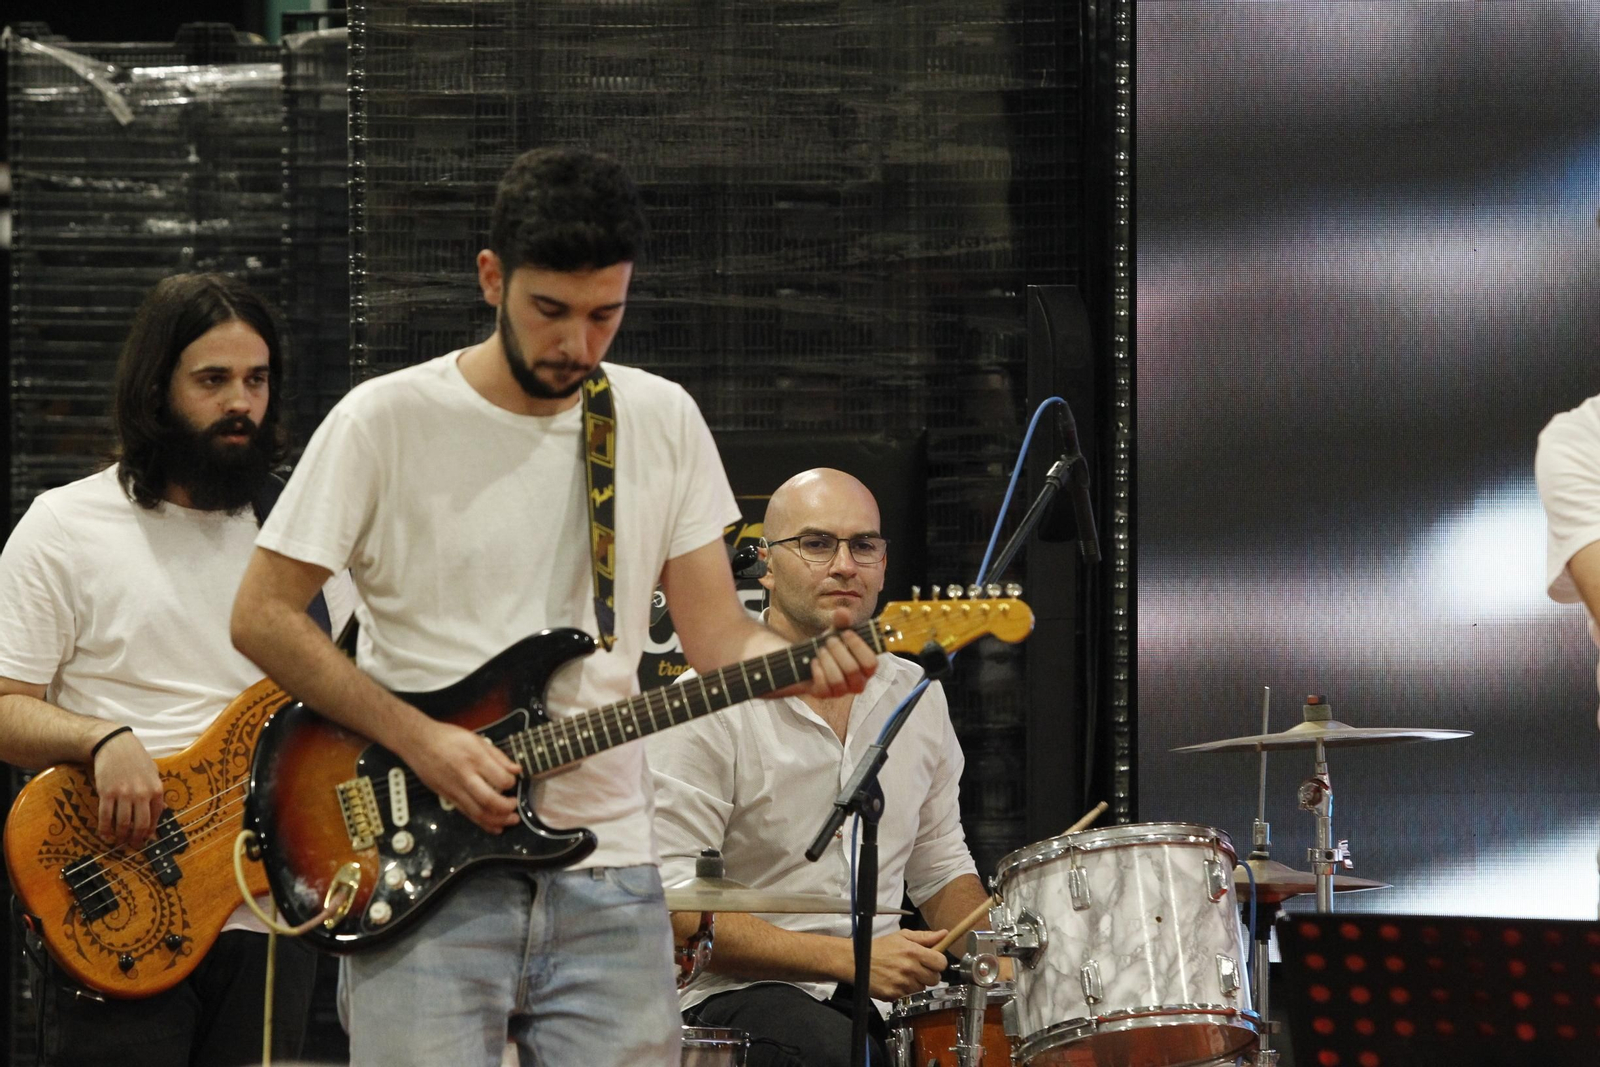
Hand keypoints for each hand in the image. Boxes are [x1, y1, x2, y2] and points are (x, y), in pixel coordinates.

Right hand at [91, 729, 164, 848]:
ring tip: (118, 841)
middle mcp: (142, 793)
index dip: (150, 831)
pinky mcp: (107, 793)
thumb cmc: (136, 758)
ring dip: (120, 836)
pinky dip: (105, 829)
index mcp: (156, 789)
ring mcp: (124, 794)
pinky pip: (106, 817)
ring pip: (122, 823)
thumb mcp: (154, 772)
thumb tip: (164, 809)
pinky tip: (104, 835)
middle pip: (140, 824)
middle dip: (137, 839)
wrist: (114, 745)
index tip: (146, 839)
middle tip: (133, 845)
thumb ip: (157, 791)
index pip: (156, 816)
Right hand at [399, 718, 521, 832]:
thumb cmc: (448, 738)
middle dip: (507, 808)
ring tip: (511, 821)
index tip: (514, 781)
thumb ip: (498, 756)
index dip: (512, 783)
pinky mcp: (448, 797)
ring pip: (478, 813)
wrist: (418, 743)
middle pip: (490, 800)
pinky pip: (468, 814)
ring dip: (498, 821)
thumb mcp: (476, 739)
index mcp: (475, 759)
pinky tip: (495, 826)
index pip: (501, 779)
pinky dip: (483, 823)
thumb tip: (517, 770)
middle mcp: (465, 776)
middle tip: (515, 806)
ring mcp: (455, 789)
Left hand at [808, 607, 877, 697]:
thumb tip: (843, 612)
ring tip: (820, 650)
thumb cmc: (827, 647)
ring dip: (827, 660)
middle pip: (852, 670)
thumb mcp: (835, 632)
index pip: (871, 663)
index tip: (846, 633)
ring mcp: (841, 691)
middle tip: (829, 640)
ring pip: (838, 679)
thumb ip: (841, 623)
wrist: (803, 660)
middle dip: (838, 651)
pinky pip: (823, 686)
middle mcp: (857, 682)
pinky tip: (813, 662)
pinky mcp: (824, 695)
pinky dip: (817, 670)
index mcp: (865, 667)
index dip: (859, 647)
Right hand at [865, 928, 948, 999]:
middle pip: (935, 979)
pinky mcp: (894, 995)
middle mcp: (909, 968)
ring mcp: (902, 983)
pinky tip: (896, 982)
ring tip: (904, 975)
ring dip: (916, 984)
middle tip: (917, 969)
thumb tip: (944, 934)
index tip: (932, 961)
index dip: (938, 962)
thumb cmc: (879, 948)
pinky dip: (905, 991)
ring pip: (922, 989)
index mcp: (913, 951)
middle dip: (928, 974)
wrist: (856, 960)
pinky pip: (909, 996)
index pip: (941, 963)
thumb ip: (925, 937)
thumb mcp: (902, 936)